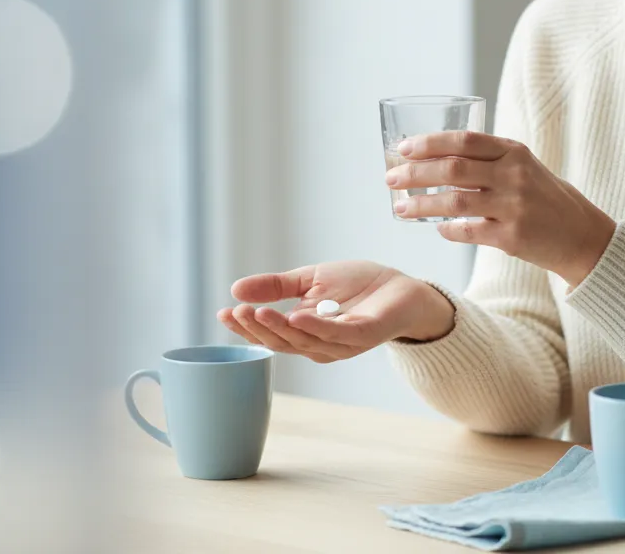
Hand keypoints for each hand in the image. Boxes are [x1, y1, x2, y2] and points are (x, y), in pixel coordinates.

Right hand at [217, 261, 454, 362]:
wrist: (401, 287)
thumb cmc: (357, 286)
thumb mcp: (309, 280)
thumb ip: (276, 287)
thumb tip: (236, 289)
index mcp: (305, 332)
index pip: (270, 335)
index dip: (246, 327)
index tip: (223, 312)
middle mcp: (320, 344)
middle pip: (283, 343)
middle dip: (257, 330)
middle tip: (236, 313)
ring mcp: (342, 343)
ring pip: (305, 341)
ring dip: (280, 329)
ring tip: (257, 313)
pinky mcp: (363, 335)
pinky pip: (335, 334)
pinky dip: (314, 327)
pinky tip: (295, 315)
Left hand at [386, 130, 615, 285]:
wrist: (583, 236)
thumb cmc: (542, 197)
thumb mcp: (521, 166)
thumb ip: (485, 159)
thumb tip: (427, 158)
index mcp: (513, 152)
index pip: (464, 140)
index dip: (429, 142)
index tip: (403, 148)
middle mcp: (514, 175)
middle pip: (452, 169)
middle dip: (415, 173)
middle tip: (390, 179)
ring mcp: (514, 207)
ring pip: (454, 202)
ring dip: (421, 204)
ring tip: (400, 208)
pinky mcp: (512, 237)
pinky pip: (467, 231)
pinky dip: (447, 230)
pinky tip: (437, 228)